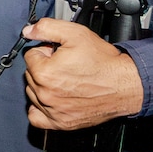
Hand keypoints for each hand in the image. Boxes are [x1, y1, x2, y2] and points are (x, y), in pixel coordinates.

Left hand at [22, 18, 143, 130]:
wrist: (124, 85)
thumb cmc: (103, 62)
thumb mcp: (75, 33)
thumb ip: (46, 28)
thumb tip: (28, 31)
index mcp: (44, 73)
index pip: (30, 56)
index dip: (45, 51)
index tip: (58, 53)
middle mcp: (45, 95)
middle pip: (30, 74)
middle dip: (44, 67)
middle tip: (64, 65)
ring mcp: (53, 111)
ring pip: (33, 93)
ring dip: (42, 85)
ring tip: (64, 80)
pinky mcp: (61, 123)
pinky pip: (36, 117)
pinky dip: (39, 108)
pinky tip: (51, 99)